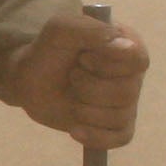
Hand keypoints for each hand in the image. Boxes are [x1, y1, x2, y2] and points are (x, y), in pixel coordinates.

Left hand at [0, 12, 150, 148]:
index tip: (83, 59)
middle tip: (72, 76)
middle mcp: (132, 75)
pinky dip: (97, 137)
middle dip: (89, 87)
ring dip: (85, 109)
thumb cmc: (48, 49)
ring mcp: (126, 102)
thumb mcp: (60, 28)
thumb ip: (90, 29)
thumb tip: (126, 46)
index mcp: (128, 46)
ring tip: (71, 97)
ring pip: (120, 116)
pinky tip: (75, 130)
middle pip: (127, 92)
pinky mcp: (114, 125)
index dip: (108, 64)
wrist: (28, 77)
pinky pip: (121, 138)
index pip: (137, 60)